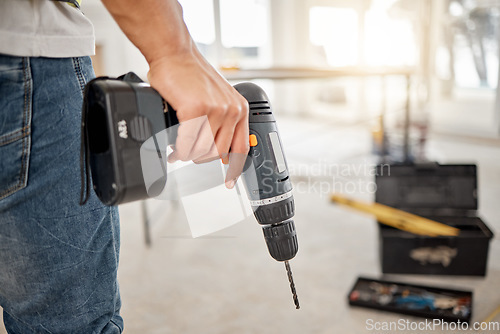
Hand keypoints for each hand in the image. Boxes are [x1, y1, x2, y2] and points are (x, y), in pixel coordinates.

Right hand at [147, 45, 248, 187]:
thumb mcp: (216, 97)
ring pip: (202, 151)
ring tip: (178, 151)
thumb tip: (213, 148)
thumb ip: (220, 121)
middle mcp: (231, 110)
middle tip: (187, 155)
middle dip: (200, 159)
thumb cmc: (190, 74)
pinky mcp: (196, 109)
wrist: (174, 53)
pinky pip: (187, 142)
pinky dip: (178, 149)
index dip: (235, 168)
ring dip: (187, 155)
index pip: (242, 147)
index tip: (229, 181)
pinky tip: (174, 147)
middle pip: (218, 154)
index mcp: (239, 109)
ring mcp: (215, 110)